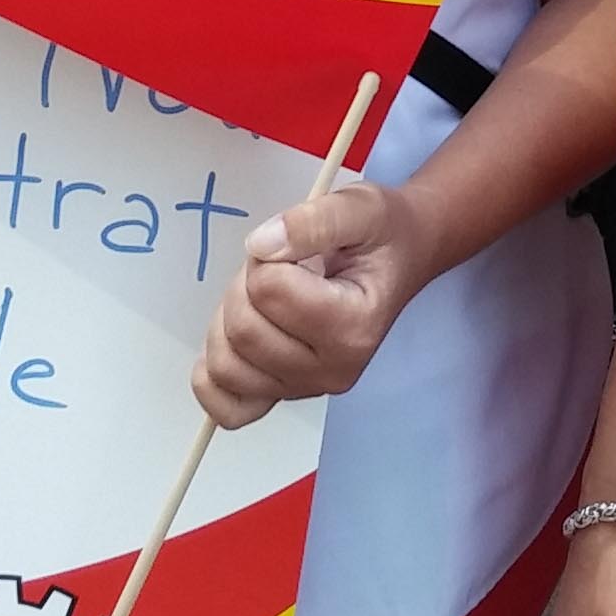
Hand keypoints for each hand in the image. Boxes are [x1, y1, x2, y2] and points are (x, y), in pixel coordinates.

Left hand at [191, 178, 425, 429]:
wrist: (401, 258)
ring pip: (226, 366)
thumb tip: (260, 247)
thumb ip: (312, 222)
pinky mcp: (285, 395)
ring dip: (226, 322)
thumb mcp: (359, 208)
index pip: (269, 291)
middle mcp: (333, 370)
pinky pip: (227, 408)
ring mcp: (307, 388)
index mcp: (353, 326)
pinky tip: (234, 342)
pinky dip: (214, 377)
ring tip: (262, 300)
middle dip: (244, 286)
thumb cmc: (380, 235)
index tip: (293, 246)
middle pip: (243, 330)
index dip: (266, 257)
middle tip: (278, 267)